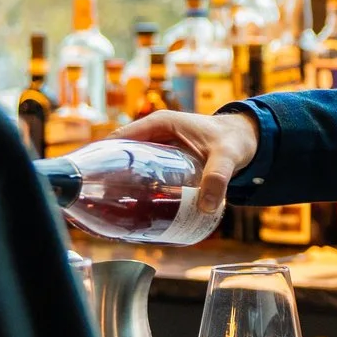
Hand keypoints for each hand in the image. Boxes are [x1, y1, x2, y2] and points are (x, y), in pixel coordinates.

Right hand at [114, 109, 257, 219]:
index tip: (90, 182)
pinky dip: (135, 189)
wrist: (246, 141)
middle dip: (107, 178)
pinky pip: (142, 174)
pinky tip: (132, 210)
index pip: (119, 140)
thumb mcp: (227, 157)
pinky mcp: (163, 161)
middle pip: (119, 156)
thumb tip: (206, 207)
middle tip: (100, 205)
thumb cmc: (234, 141)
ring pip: (129, 167)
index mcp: (159, 124)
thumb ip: (217, 178)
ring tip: (110, 212)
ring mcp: (157, 148)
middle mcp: (153, 133)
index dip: (102, 159)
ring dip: (119, 186)